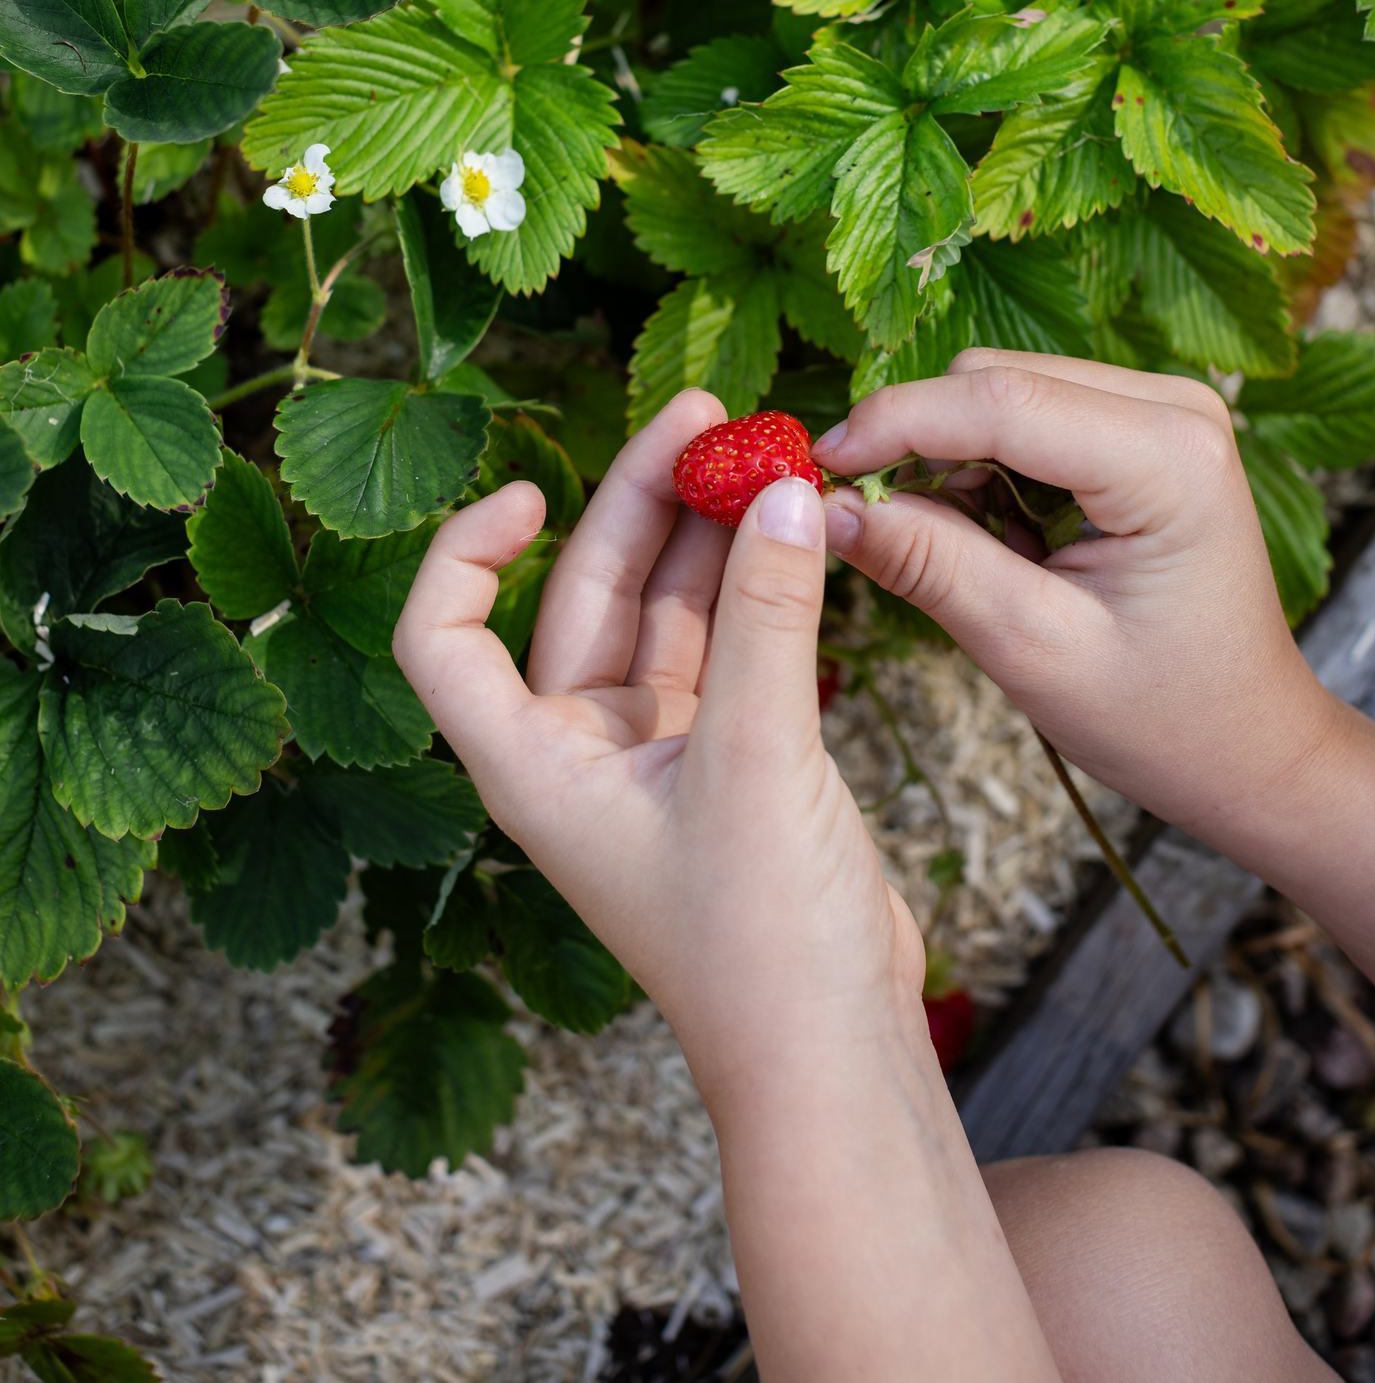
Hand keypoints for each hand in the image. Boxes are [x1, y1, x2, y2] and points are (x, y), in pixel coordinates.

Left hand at [393, 388, 927, 1103]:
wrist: (832, 1055)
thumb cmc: (759, 944)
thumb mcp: (760, 762)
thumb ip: (769, 619)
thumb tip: (783, 490)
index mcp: (531, 763)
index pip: (444, 638)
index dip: (468, 552)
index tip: (535, 488)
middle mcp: (578, 749)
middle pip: (584, 593)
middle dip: (641, 501)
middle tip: (711, 417)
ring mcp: (653, 753)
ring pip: (664, 609)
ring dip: (707, 533)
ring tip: (762, 448)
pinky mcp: (727, 758)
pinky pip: (725, 643)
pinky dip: (754, 585)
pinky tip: (790, 528)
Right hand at [814, 349, 1335, 859]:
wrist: (1251, 745)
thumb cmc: (1163, 717)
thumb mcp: (1034, 651)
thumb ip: (932, 566)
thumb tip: (828, 507)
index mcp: (1168, 458)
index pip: (998, 401)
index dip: (892, 424)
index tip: (814, 469)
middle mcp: (1174, 407)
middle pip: (994, 380)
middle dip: (917, 443)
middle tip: (873, 528)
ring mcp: (1163, 409)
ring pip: (1002, 390)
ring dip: (951, 458)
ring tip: (961, 555)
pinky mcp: (1142, 426)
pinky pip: (1028, 413)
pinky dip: (984, 466)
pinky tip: (997, 541)